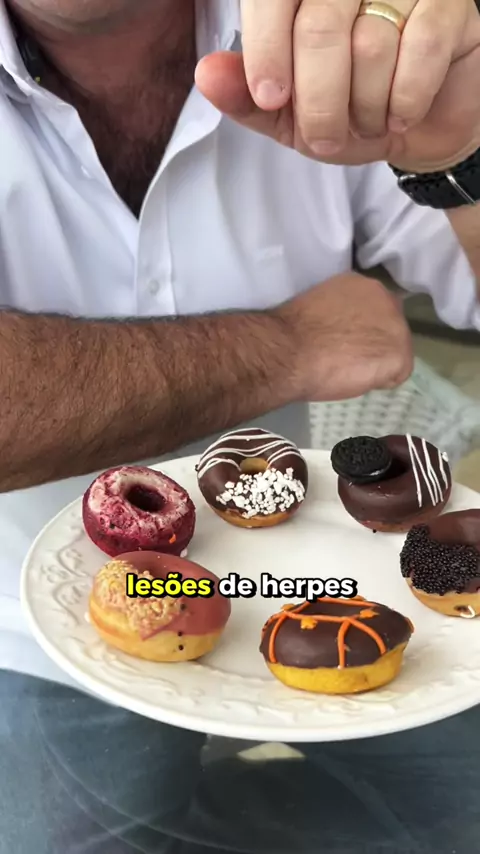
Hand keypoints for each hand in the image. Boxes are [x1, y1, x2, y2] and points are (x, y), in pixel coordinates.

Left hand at [196, 0, 479, 172]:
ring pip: (371, 44)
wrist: (418, 127)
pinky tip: (401, 114)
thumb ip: (248, 100)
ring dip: (366, 107)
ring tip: (370, 120)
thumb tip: (207, 75)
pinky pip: (421, 49)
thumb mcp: (290, 117)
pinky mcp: (449, 6)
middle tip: (327, 135)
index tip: (270, 96)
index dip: (266, 49)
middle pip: (319, 27)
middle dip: (319, 100)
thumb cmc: (350, 111)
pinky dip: (405, 99)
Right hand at [276, 273, 413, 401]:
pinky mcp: (400, 355)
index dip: (362, 329)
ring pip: (395, 352)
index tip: (346, 340)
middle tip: (349, 358)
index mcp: (364, 285)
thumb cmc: (294, 331)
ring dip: (377, 363)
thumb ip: (342, 313)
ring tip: (350, 371)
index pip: (376, 310)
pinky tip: (357, 380)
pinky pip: (395, 375)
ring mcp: (398, 327)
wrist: (291, 351)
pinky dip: (378, 382)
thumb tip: (345, 331)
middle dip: (375, 343)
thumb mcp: (321, 307)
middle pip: (391, 329)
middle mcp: (387, 299)